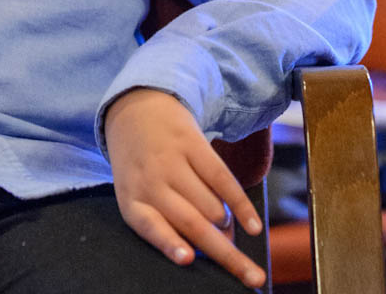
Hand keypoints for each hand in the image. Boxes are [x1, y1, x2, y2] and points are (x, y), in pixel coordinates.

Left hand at [104, 87, 266, 288]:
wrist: (136, 108)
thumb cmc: (142, 165)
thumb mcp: (138, 192)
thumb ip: (167, 220)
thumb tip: (218, 246)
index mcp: (132, 201)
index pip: (150, 226)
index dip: (169, 243)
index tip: (188, 258)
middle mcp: (150, 181)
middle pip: (193, 224)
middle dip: (226, 255)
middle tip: (252, 277)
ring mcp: (172, 160)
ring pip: (212, 207)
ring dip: (224, 224)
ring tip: (220, 222)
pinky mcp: (192, 143)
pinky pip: (223, 179)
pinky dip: (241, 205)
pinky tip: (253, 226)